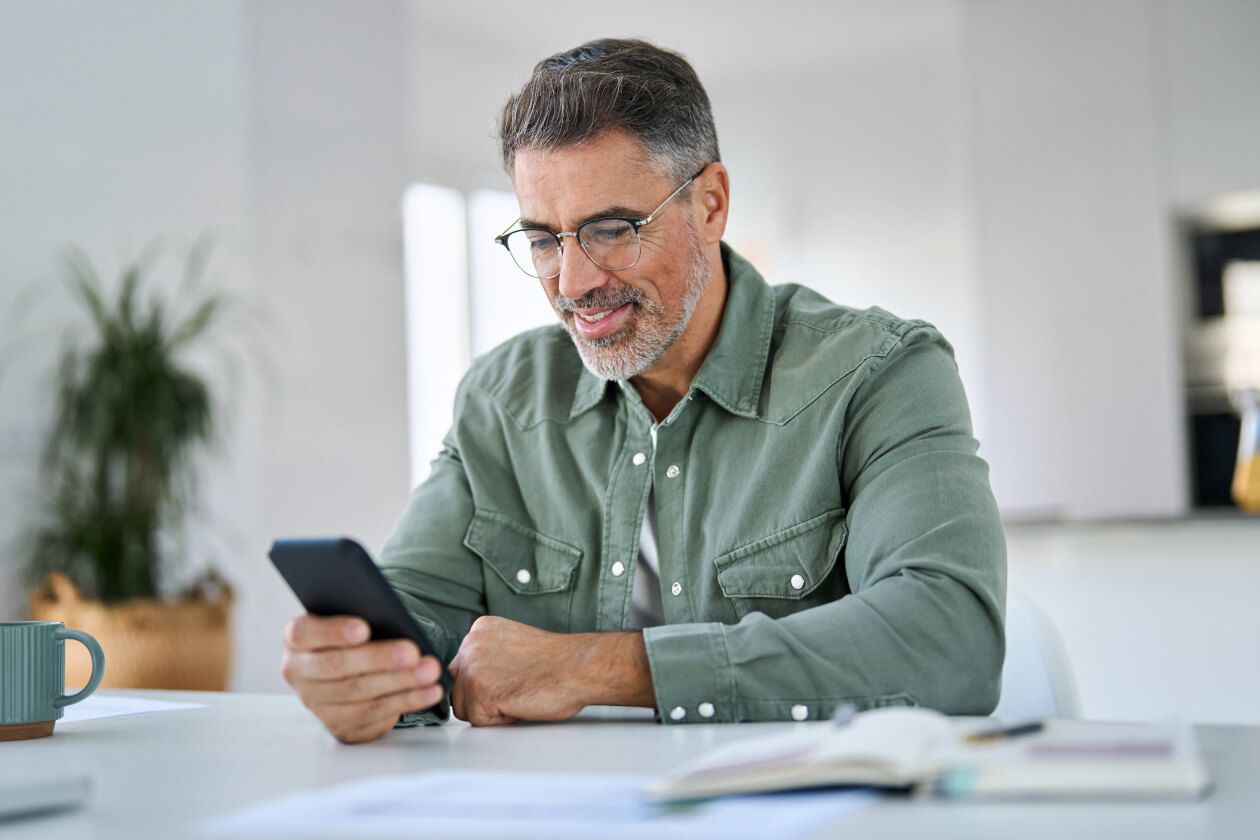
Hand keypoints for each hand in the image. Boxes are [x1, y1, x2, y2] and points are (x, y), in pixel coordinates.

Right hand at [281, 614, 443, 743]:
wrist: (352, 670)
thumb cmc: (355, 636)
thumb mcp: (351, 620)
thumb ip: (361, 614)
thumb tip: (390, 616)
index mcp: (297, 638)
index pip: (304, 633)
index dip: (333, 632)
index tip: (364, 628)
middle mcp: (299, 672)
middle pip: (336, 666)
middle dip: (378, 659)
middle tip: (412, 652)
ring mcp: (317, 703)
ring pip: (359, 693)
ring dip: (399, 682)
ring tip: (430, 670)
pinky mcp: (340, 725)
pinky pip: (375, 714)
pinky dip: (407, 701)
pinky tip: (431, 690)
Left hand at [447, 616, 652, 725]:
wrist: (578, 667)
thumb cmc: (557, 661)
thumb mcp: (512, 644)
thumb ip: (489, 654)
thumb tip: (475, 678)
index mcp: (480, 629)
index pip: (463, 667)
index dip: (487, 682)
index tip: (510, 679)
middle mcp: (471, 643)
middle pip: (458, 687)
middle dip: (482, 697)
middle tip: (514, 690)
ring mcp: (473, 667)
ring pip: (464, 707)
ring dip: (490, 711)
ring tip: (517, 695)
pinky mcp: (480, 691)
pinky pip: (478, 721)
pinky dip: (499, 720)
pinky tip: (519, 703)